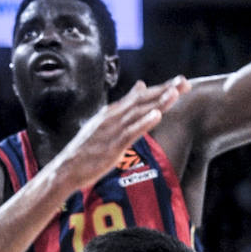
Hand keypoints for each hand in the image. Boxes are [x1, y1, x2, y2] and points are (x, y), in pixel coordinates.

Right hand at [54, 77, 189, 190]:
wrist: (65, 169)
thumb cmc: (86, 150)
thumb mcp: (105, 123)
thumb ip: (125, 105)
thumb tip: (140, 85)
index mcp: (112, 112)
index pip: (140, 96)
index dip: (161, 88)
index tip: (180, 81)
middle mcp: (112, 117)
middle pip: (142, 101)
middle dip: (165, 91)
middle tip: (185, 82)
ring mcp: (111, 131)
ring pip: (139, 113)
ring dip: (158, 102)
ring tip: (175, 92)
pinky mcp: (111, 146)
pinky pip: (130, 133)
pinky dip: (144, 123)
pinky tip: (157, 116)